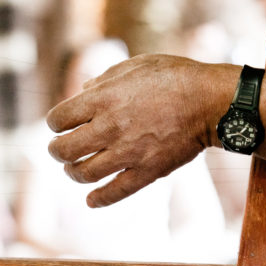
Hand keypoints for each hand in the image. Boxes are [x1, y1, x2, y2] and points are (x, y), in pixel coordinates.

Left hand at [46, 54, 240, 207]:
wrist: (210, 100)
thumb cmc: (174, 76)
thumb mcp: (135, 65)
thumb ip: (104, 80)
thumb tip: (83, 91)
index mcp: (103, 98)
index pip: (58, 119)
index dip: (54, 123)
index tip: (60, 125)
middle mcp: (109, 127)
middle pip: (64, 150)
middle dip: (56, 150)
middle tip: (59, 149)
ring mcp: (127, 152)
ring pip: (83, 173)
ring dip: (73, 172)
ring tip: (74, 169)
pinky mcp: (147, 171)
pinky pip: (115, 193)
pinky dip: (99, 199)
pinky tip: (90, 200)